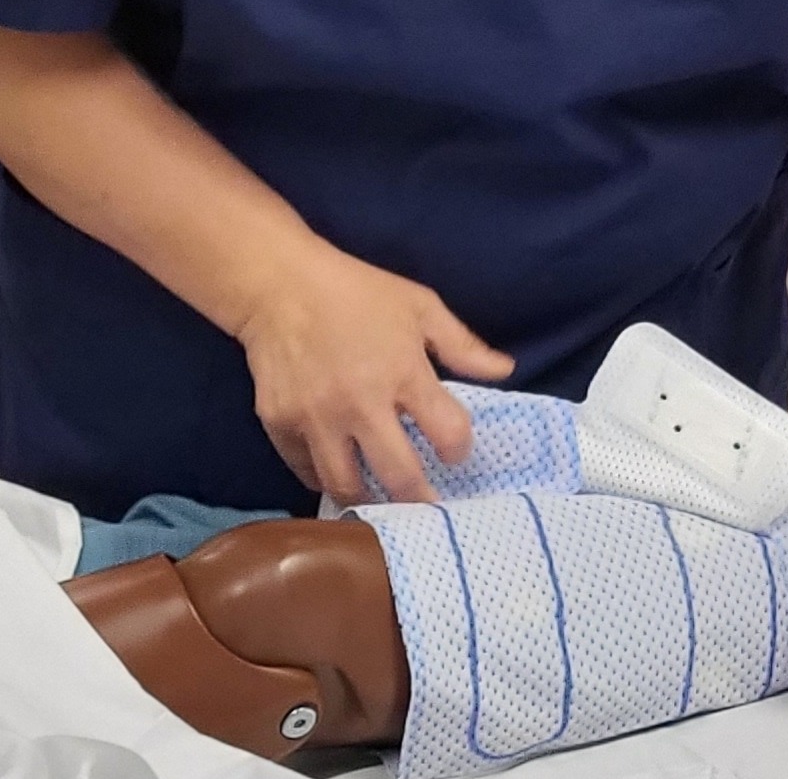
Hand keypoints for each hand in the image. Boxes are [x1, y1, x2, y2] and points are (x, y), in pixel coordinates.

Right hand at [234, 243, 513, 506]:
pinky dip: (323, 478)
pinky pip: (305, 470)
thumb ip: (463, 345)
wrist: (280, 285)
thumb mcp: (420, 307)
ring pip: (346, 486)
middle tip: (425, 502)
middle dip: (419, 498)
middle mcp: (360, 404)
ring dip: (369, 500)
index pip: (448, 434)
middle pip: (399, 478)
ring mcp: (316, 418)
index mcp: (403, 373)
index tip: (455, 452)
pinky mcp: (280, 424)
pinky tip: (339, 472)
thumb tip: (507, 371)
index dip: (459, 448)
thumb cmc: (358, 292)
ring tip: (381, 500)